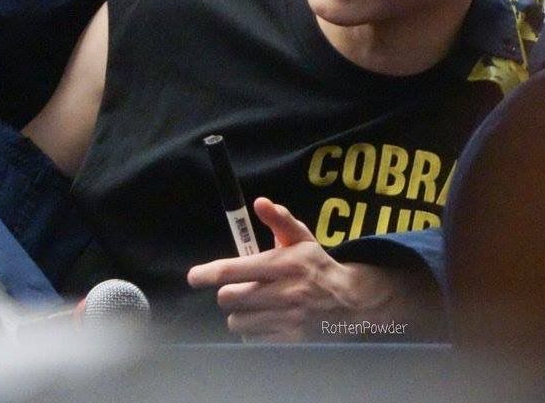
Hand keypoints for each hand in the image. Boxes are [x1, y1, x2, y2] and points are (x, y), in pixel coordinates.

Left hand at [187, 197, 404, 341]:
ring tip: (257, 306)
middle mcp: (286, 292)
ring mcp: (288, 320)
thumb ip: (280, 220)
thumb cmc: (317, 266)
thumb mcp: (302, 238)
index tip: (194, 277)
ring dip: (241, 314)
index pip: (235, 270)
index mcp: (285, 263)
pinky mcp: (290, 342)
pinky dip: (254, 331)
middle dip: (229, 293)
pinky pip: (252, 339)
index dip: (208, 273)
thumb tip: (260, 202)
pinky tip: (268, 321)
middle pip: (229, 299)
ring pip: (237, 321)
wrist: (350, 302)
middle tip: (241, 289)